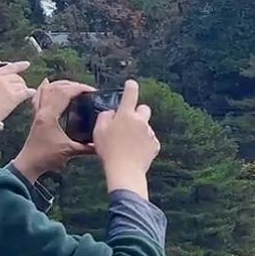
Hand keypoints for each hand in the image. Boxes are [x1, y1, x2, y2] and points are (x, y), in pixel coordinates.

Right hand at [0, 59, 32, 122]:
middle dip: (20, 82)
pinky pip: (26, 92)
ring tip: (21, 94)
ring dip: (23, 89)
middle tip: (20, 89)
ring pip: (22, 84)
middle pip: (17, 77)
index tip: (26, 64)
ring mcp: (7, 88)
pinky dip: (30, 93)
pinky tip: (32, 93)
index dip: (19, 66)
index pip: (7, 68)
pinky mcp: (13, 97)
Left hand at [11, 78, 96, 183]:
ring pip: (47, 89)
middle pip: (56, 88)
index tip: (91, 90)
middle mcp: (42, 110)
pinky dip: (45, 88)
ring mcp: (38, 112)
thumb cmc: (47, 157)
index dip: (78, 89)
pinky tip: (47, 83)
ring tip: (72, 85)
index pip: (64, 94)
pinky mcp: (37, 116)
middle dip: (72, 85)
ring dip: (60, 84)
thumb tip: (101, 144)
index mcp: (50, 115)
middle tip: (86, 89)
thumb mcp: (70, 151)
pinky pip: (39, 96)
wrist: (30, 162)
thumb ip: (87, 148)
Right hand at [93, 80, 158, 198]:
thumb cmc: (109, 151)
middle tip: (129, 122)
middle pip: (144, 108)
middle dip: (138, 112)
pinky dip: (144, 143)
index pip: (131, 93)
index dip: (131, 86)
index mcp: (125, 114)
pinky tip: (135, 151)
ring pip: (146, 127)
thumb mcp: (98, 130)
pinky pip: (150, 140)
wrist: (125, 170)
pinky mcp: (155, 144)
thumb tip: (113, 112)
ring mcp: (150, 133)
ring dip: (139, 131)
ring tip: (128, 144)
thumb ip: (105, 116)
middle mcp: (141, 121)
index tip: (131, 84)